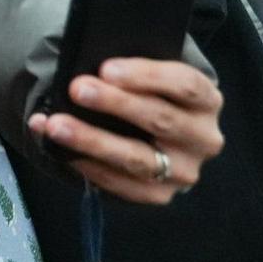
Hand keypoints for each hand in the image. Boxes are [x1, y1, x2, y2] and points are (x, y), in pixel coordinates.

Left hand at [28, 58, 223, 205]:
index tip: (106, 68)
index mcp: (207, 100)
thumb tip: (89, 67)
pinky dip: (88, 166)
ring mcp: (184, 170)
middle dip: (114, 103)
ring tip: (55, 125)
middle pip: (160, 119)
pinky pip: (123, 185)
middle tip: (76, 89)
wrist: (155, 133)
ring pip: (138, 157)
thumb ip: (129, 73)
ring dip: (92, 139)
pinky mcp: (161, 194)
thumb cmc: (147, 94)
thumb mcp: (149, 77)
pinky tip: (61, 150)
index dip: (147, 75)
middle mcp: (203, 138)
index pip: (185, 84)